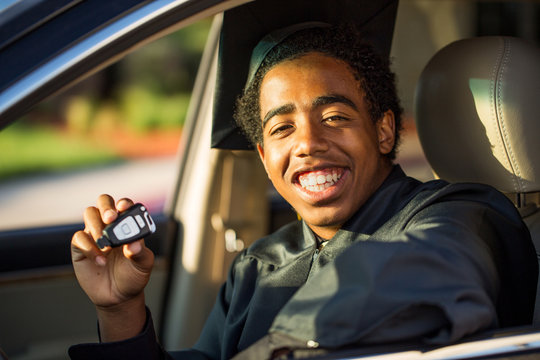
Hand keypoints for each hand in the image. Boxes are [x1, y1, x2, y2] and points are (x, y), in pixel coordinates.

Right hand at [71, 194, 153, 340]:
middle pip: (104, 202)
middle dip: (106, 207)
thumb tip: (134, 245)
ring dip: (97, 226)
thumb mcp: (143, 265)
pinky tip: (100, 261)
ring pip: (90, 214)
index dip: (124, 203)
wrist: (118, 296)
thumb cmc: (133, 275)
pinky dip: (89, 248)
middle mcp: (110, 224)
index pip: (124, 205)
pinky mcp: (80, 247)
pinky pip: (79, 237)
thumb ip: (140, 253)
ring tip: (106, 246)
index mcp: (128, 224)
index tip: (124, 207)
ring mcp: (94, 233)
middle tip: (110, 218)